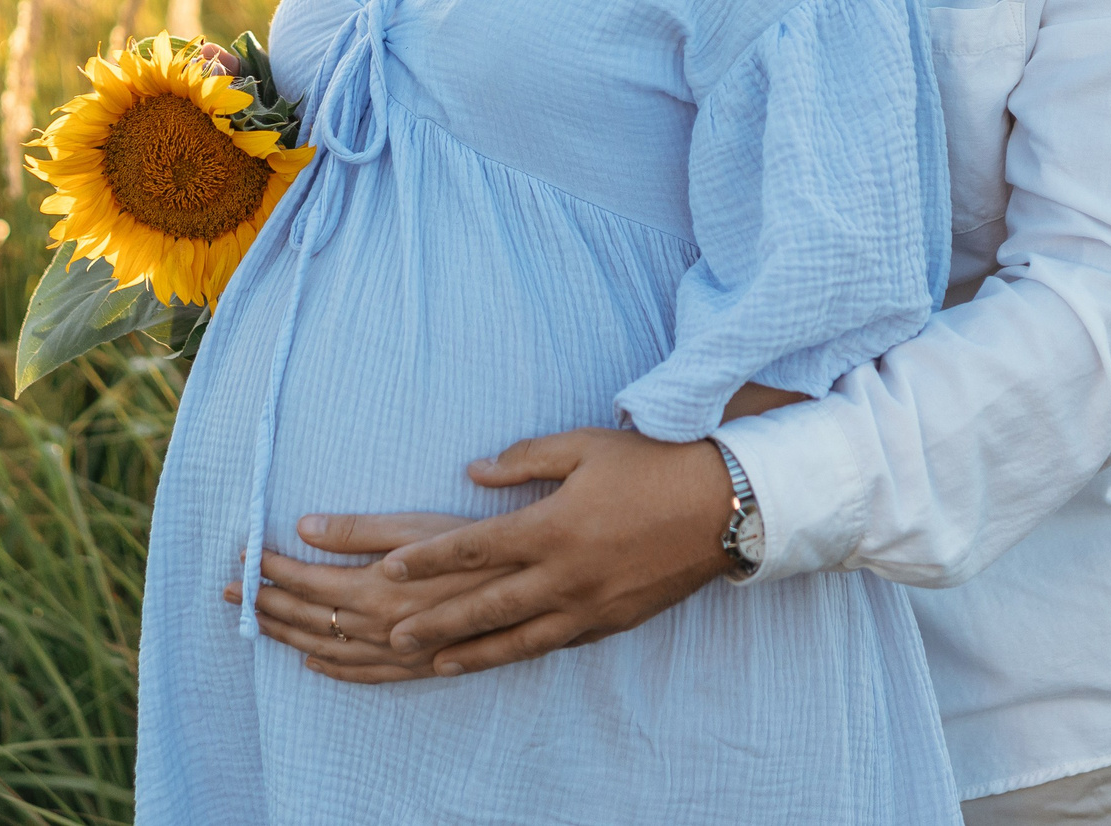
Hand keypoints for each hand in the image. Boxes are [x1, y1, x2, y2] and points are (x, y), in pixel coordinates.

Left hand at [224, 513, 511, 682]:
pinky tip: (312, 662)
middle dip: (264, 603)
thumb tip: (302, 526)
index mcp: (374, 588)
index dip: (270, 567)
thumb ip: (357, 531)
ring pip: (327, 649)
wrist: (535, 587)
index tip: (242, 554)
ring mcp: (399, 652)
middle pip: (306, 617)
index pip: (305, 580)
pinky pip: (364, 675)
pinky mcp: (421, 666)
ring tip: (255, 623)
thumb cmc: (479, 544)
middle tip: (229, 592)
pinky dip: (332, 670)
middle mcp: (379, 626)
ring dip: (286, 635)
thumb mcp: (417, 526)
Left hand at [363, 428, 736, 678]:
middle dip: (435, 622)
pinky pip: (560, 642)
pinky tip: (502, 657)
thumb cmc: (651, 464)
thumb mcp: (583, 446)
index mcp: (553, 526)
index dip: (427, 557)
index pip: (474, 546)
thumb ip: (523, 459)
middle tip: (391, 636)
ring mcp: (592, 604)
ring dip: (474, 653)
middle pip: (486, 605)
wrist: (724, 505)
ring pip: (521, 638)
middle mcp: (567, 574)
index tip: (387, 567)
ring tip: (436, 663)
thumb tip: (473, 472)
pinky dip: (524, 651)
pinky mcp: (615, 621)